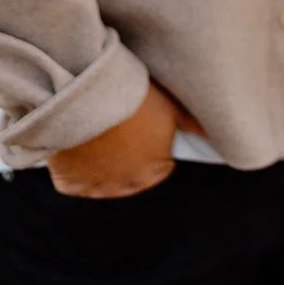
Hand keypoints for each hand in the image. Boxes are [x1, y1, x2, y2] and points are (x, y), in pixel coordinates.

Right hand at [47, 83, 190, 198]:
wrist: (89, 95)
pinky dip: (77, 171)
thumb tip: (212, 136)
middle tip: (121, 132)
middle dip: (129, 160)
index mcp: (155, 172)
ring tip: (100, 137)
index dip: (154, 147)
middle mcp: (128, 187)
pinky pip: (76, 185)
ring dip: (103, 167)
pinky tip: (80, 149)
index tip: (144, 131)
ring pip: (104, 185)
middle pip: (133, 179)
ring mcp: (97, 189)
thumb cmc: (133, 99)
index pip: (161, 169)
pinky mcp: (70, 185)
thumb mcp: (170, 107)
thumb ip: (191, 126)